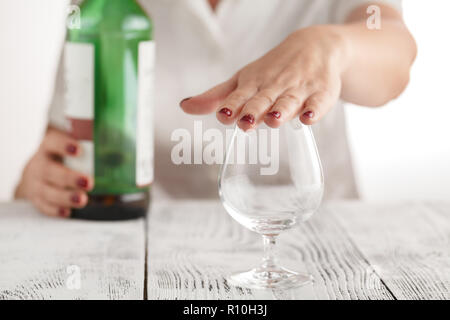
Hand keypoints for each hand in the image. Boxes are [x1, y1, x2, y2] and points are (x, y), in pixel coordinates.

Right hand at [15, 127, 93, 217]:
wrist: (37, 170)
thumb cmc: (63, 157)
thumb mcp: (73, 146)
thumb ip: (96, 149)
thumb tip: (128, 166)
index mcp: (49, 146)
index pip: (53, 142)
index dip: (64, 145)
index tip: (79, 150)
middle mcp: (39, 164)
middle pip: (50, 170)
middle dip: (69, 177)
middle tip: (89, 182)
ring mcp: (36, 182)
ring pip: (46, 190)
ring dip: (65, 197)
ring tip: (82, 199)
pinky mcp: (36, 198)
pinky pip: (43, 206)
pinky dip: (55, 210)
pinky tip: (67, 212)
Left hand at [180, 25, 348, 130]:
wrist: (314, 45)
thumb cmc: (272, 70)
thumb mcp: (243, 80)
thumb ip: (216, 97)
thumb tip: (184, 106)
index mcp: (253, 84)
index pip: (240, 96)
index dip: (231, 106)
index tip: (223, 115)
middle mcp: (274, 86)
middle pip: (263, 100)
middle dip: (254, 110)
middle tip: (246, 121)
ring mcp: (298, 89)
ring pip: (289, 101)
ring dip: (282, 110)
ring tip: (274, 119)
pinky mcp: (321, 92)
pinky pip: (319, 103)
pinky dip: (314, 110)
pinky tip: (309, 118)